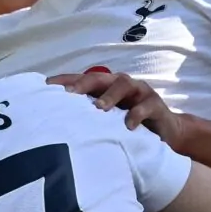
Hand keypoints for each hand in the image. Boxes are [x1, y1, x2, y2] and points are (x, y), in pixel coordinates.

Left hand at [48, 67, 182, 150]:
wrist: (166, 134)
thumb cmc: (129, 128)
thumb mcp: (106, 123)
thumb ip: (86, 120)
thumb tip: (53, 126)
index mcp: (104, 87)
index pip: (80, 79)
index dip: (63, 81)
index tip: (43, 87)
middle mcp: (120, 85)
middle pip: (99, 77)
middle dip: (82, 84)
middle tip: (68, 95)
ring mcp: (139, 92)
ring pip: (123, 84)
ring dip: (109, 95)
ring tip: (99, 108)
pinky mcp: (156, 105)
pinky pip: (146, 106)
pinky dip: (136, 114)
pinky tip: (128, 125)